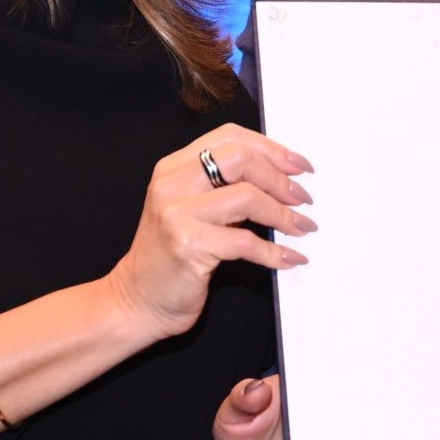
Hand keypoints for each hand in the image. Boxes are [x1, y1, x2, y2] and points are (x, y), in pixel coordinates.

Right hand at [107, 124, 313, 337]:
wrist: (137, 300)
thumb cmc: (170, 257)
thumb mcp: (188, 209)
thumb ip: (221, 188)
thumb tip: (281, 180)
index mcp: (173, 168)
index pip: (230, 138)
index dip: (271, 148)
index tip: (298, 165)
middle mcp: (171, 185)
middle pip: (240, 159)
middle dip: (280, 178)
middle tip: (303, 198)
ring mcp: (177, 215)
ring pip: (246, 197)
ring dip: (283, 214)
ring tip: (301, 227)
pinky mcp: (188, 247)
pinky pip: (245, 242)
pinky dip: (274, 252)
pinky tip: (288, 258)